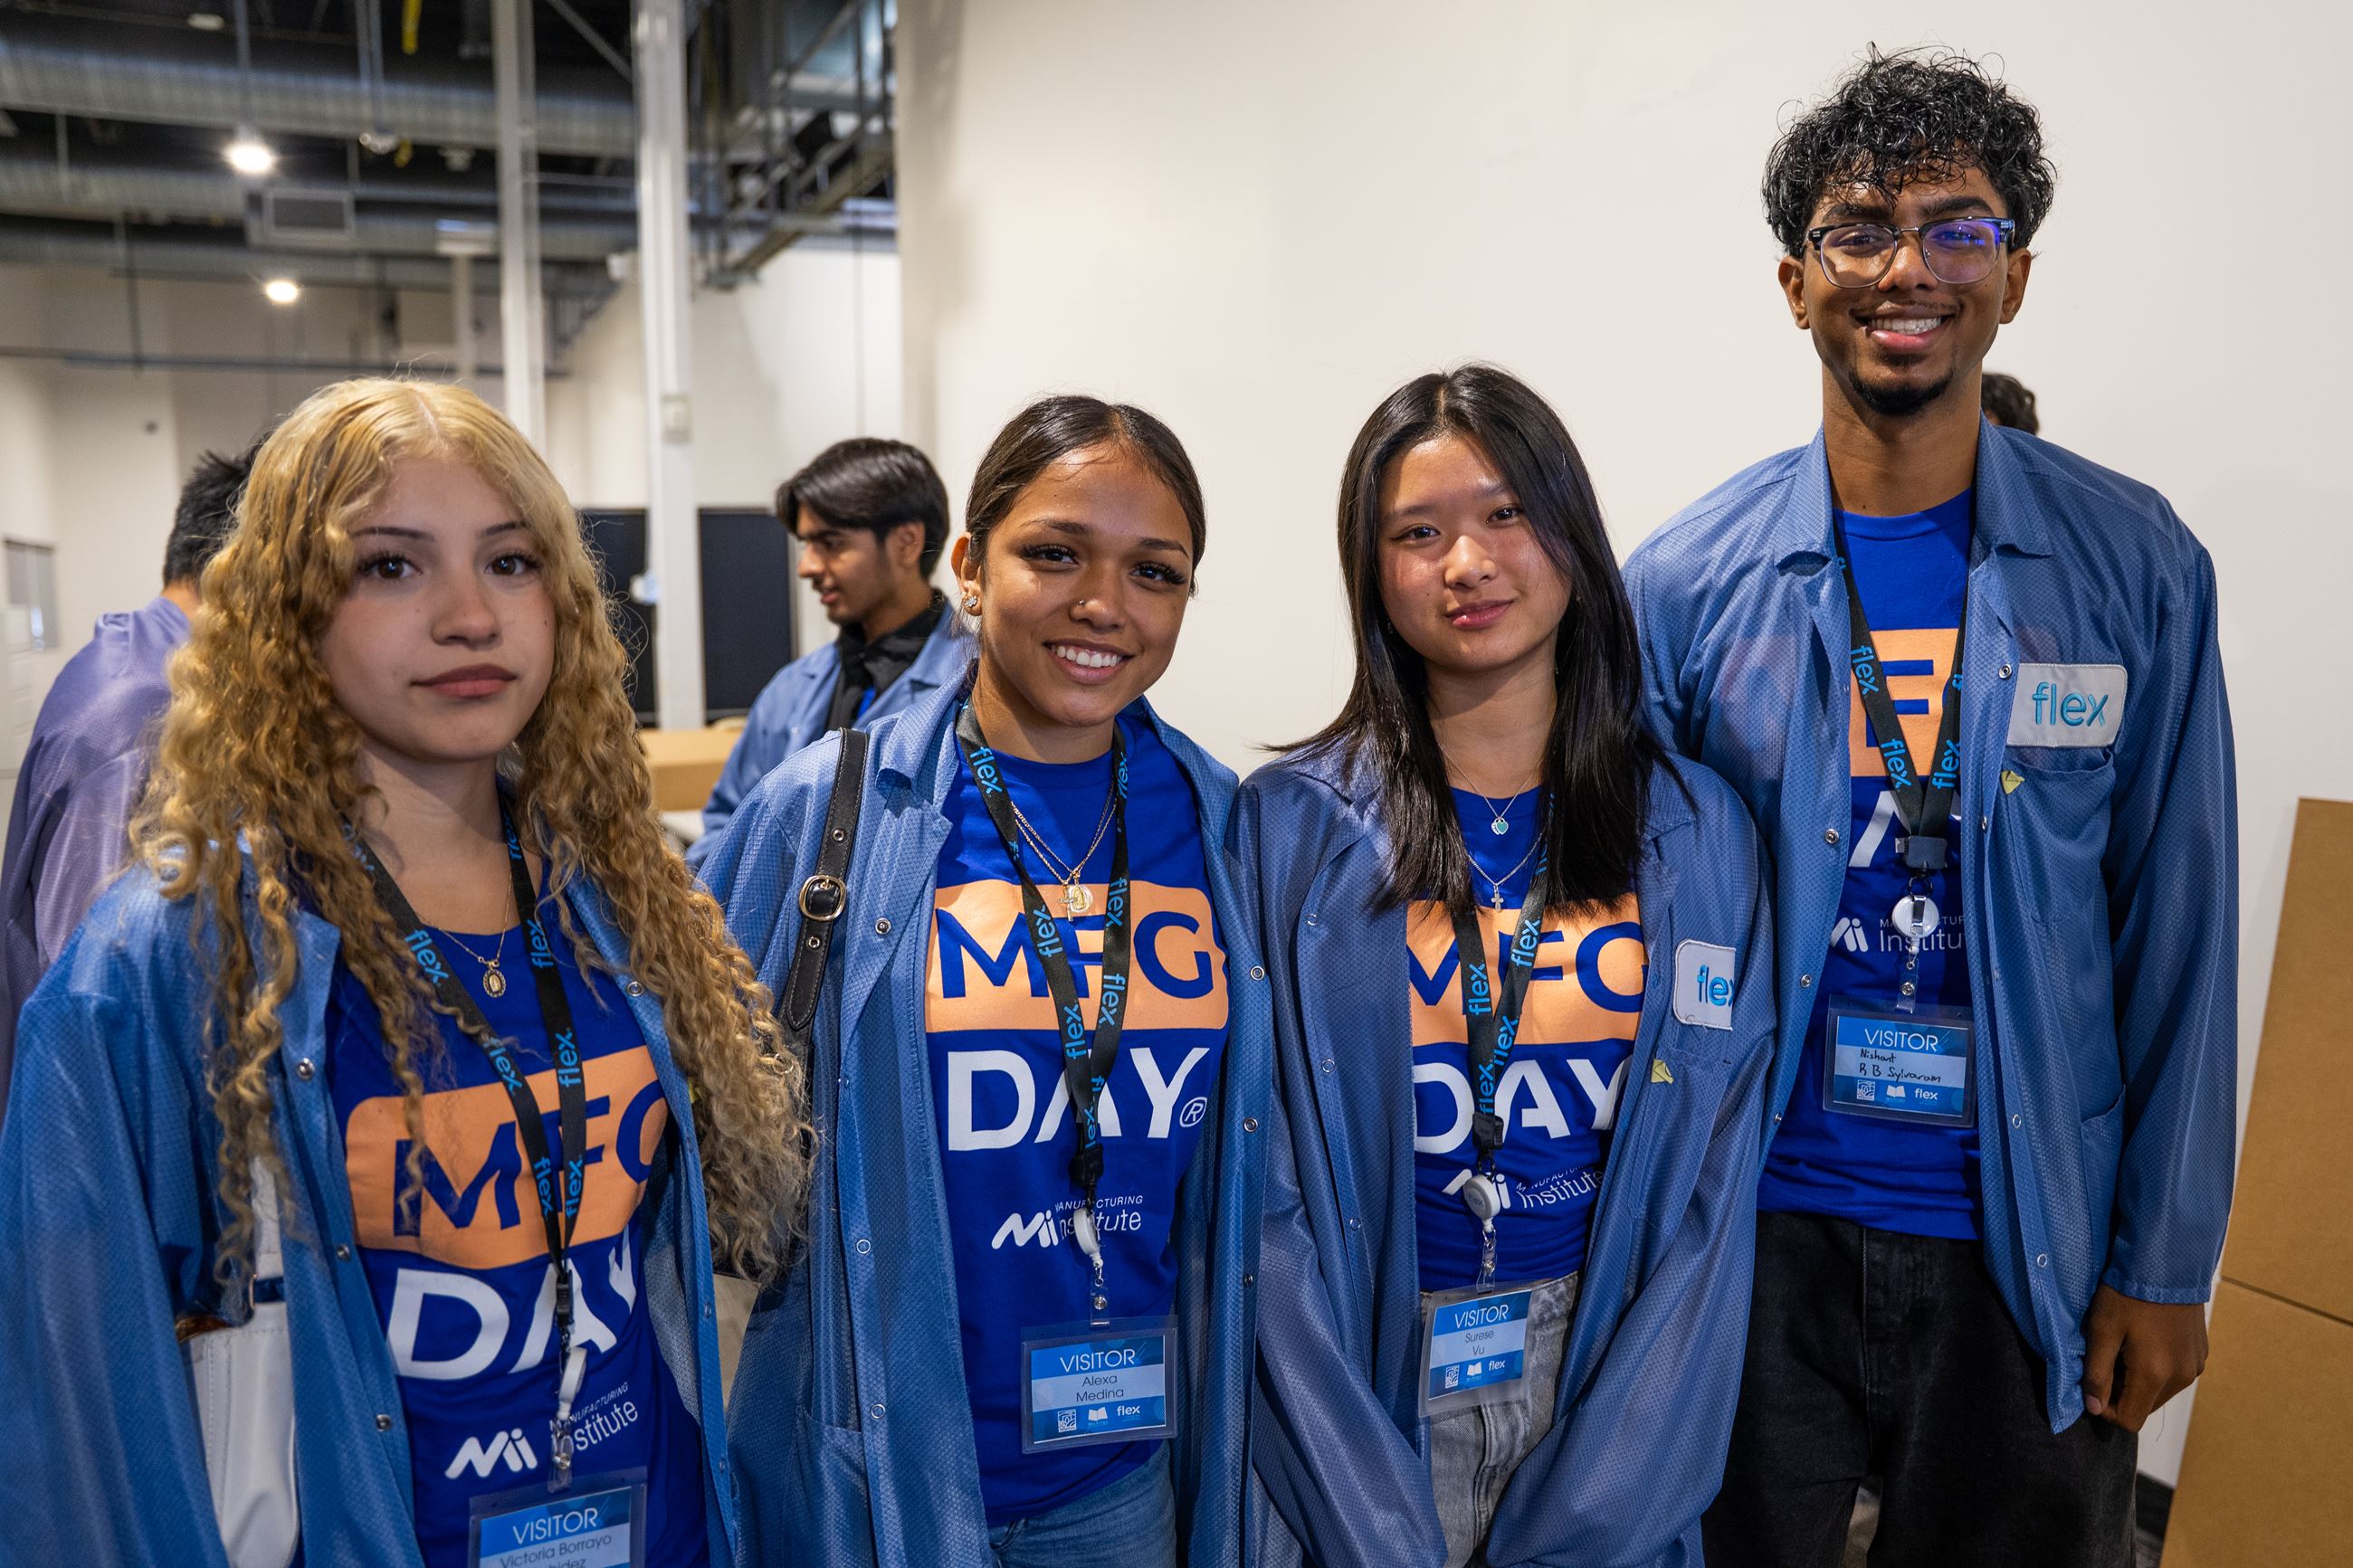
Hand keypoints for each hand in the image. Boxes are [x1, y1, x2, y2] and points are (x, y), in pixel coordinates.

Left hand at [2079, 1283, 2207, 1430]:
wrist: (2166, 1262)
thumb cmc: (2127, 1294)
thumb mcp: (2102, 1330)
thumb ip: (2096, 1373)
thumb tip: (2093, 1407)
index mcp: (2155, 1375)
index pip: (2131, 1420)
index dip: (2107, 1410)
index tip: (2093, 1385)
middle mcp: (2181, 1377)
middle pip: (2146, 1406)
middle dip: (2122, 1393)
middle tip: (2107, 1360)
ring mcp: (2195, 1365)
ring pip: (2161, 1392)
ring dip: (2140, 1381)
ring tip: (2125, 1347)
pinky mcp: (2201, 1353)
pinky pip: (2176, 1374)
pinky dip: (2158, 1368)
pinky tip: (2146, 1340)